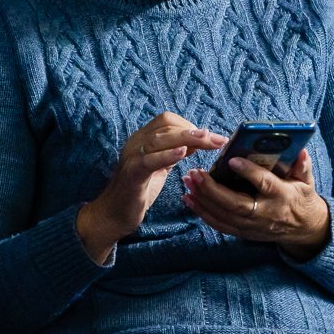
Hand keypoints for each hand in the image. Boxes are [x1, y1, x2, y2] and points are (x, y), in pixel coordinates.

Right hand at [77, 112, 225, 264]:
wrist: (114, 214)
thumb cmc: (141, 189)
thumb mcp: (162, 165)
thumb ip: (177, 151)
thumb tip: (200, 139)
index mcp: (142, 138)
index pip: (167, 120)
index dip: (190, 125)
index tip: (211, 136)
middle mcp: (135, 142)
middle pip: (166, 127)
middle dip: (196, 132)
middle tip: (219, 140)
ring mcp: (132, 157)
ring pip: (160, 139)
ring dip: (187, 138)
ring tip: (206, 140)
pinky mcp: (132, 174)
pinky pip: (149, 160)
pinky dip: (167, 155)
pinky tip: (183, 153)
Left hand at [184, 148, 331, 258]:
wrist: (304, 229)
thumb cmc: (302, 199)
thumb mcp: (307, 182)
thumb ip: (302, 167)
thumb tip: (301, 151)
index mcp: (282, 196)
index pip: (264, 184)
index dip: (248, 172)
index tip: (232, 160)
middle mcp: (265, 213)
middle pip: (235, 204)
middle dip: (212, 189)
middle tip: (196, 173)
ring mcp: (252, 226)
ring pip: (223, 215)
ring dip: (202, 199)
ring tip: (188, 182)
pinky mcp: (244, 233)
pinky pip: (219, 224)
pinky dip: (202, 213)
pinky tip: (189, 199)